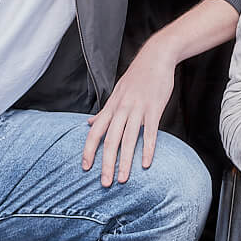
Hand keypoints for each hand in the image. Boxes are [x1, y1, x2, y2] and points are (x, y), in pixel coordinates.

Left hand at [82, 43, 176, 185]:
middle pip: (110, 140)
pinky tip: (147, 164)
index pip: (95, 132)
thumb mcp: (116, 92)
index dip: (89, 151)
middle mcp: (122, 109)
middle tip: (105, 183)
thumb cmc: (136, 77)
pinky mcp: (154, 108)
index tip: (85, 168)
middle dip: (106, 164)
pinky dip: (148, 149)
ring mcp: (138, 108)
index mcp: (112, 106)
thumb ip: (104, 111)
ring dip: (125, 161)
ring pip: (128, 139)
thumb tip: (89, 124)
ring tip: (123, 179)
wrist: (155, 57)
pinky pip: (150, 132)